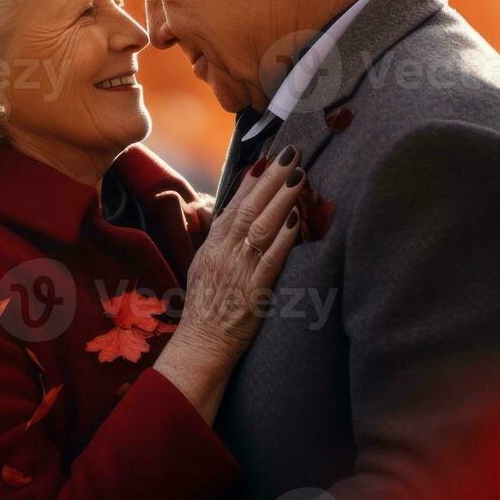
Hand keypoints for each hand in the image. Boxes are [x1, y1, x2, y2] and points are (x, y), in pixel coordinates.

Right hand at [154, 146, 304, 421]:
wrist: (201, 345)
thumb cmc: (205, 309)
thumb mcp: (204, 268)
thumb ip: (219, 242)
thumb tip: (232, 217)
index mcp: (212, 246)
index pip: (232, 206)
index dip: (251, 181)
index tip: (267, 158)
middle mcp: (223, 253)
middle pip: (248, 208)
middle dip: (270, 179)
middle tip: (289, 154)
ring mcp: (238, 271)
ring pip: (260, 227)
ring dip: (281, 199)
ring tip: (298, 176)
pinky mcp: (253, 291)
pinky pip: (270, 260)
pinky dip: (283, 239)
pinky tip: (296, 220)